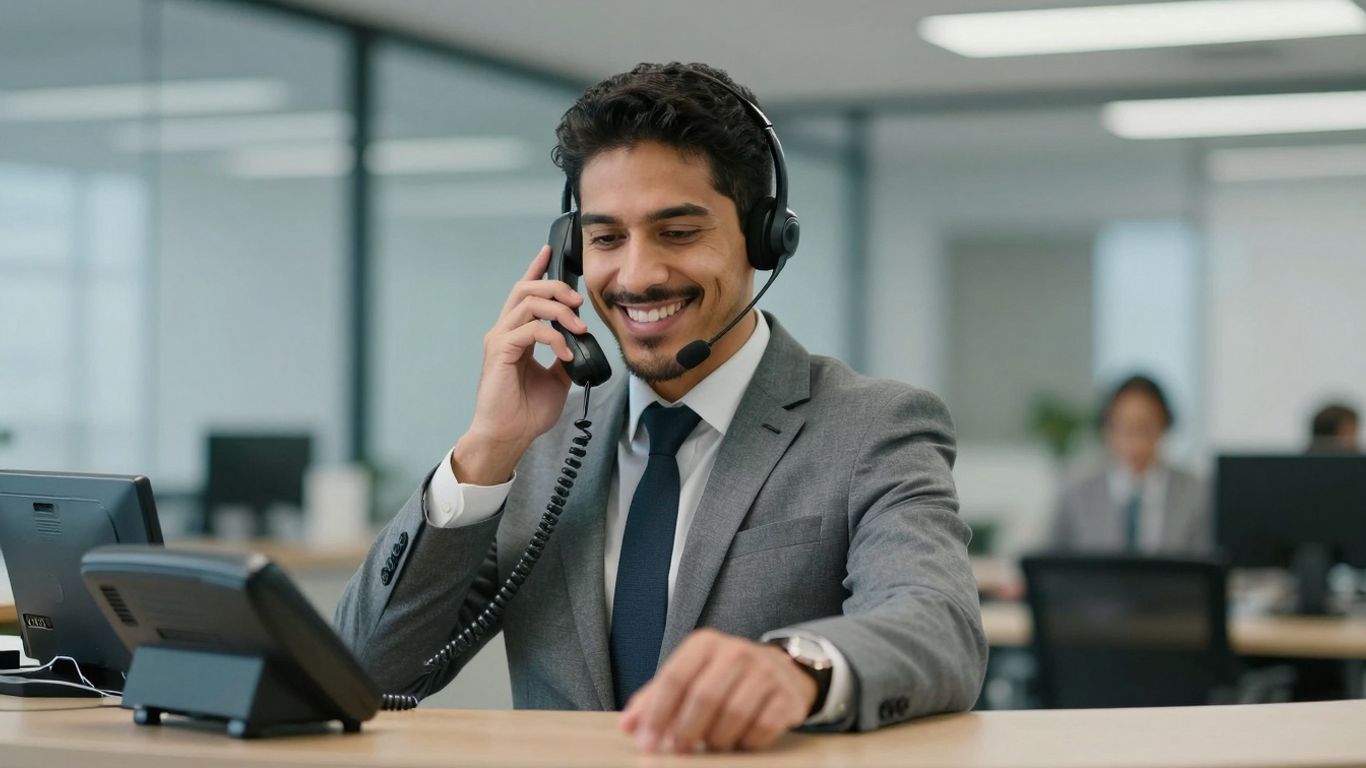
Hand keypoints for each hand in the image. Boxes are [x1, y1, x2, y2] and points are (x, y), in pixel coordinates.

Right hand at [452, 246, 588, 484]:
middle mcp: (505, 330)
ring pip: (529, 303)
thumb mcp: (556, 378)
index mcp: (516, 333)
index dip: (536, 268)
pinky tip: (566, 353)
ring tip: (579, 329)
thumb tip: (580, 342)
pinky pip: (530, 330)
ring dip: (560, 311)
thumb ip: (565, 354)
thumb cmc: (525, 410)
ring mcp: (500, 339)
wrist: (509, 434)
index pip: (525, 292)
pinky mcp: (500, 351)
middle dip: (556, 286)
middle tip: (579, 301)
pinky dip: (554, 337)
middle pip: (526, 288)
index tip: (549, 250)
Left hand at [619, 628, 815, 752]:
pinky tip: (740, 739)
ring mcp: (766, 672)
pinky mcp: (787, 695)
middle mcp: (737, 651)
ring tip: (711, 743)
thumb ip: (655, 699)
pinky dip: (746, 742)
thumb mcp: (689, 677)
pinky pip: (761, 728)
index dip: (657, 714)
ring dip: (717, 739)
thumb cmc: (722, 678)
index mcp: (705, 644)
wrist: (781, 671)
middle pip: (703, 697)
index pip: (674, 678)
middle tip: (679, 750)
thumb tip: (628, 726)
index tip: (647, 743)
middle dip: (686, 731)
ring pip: (733, 715)